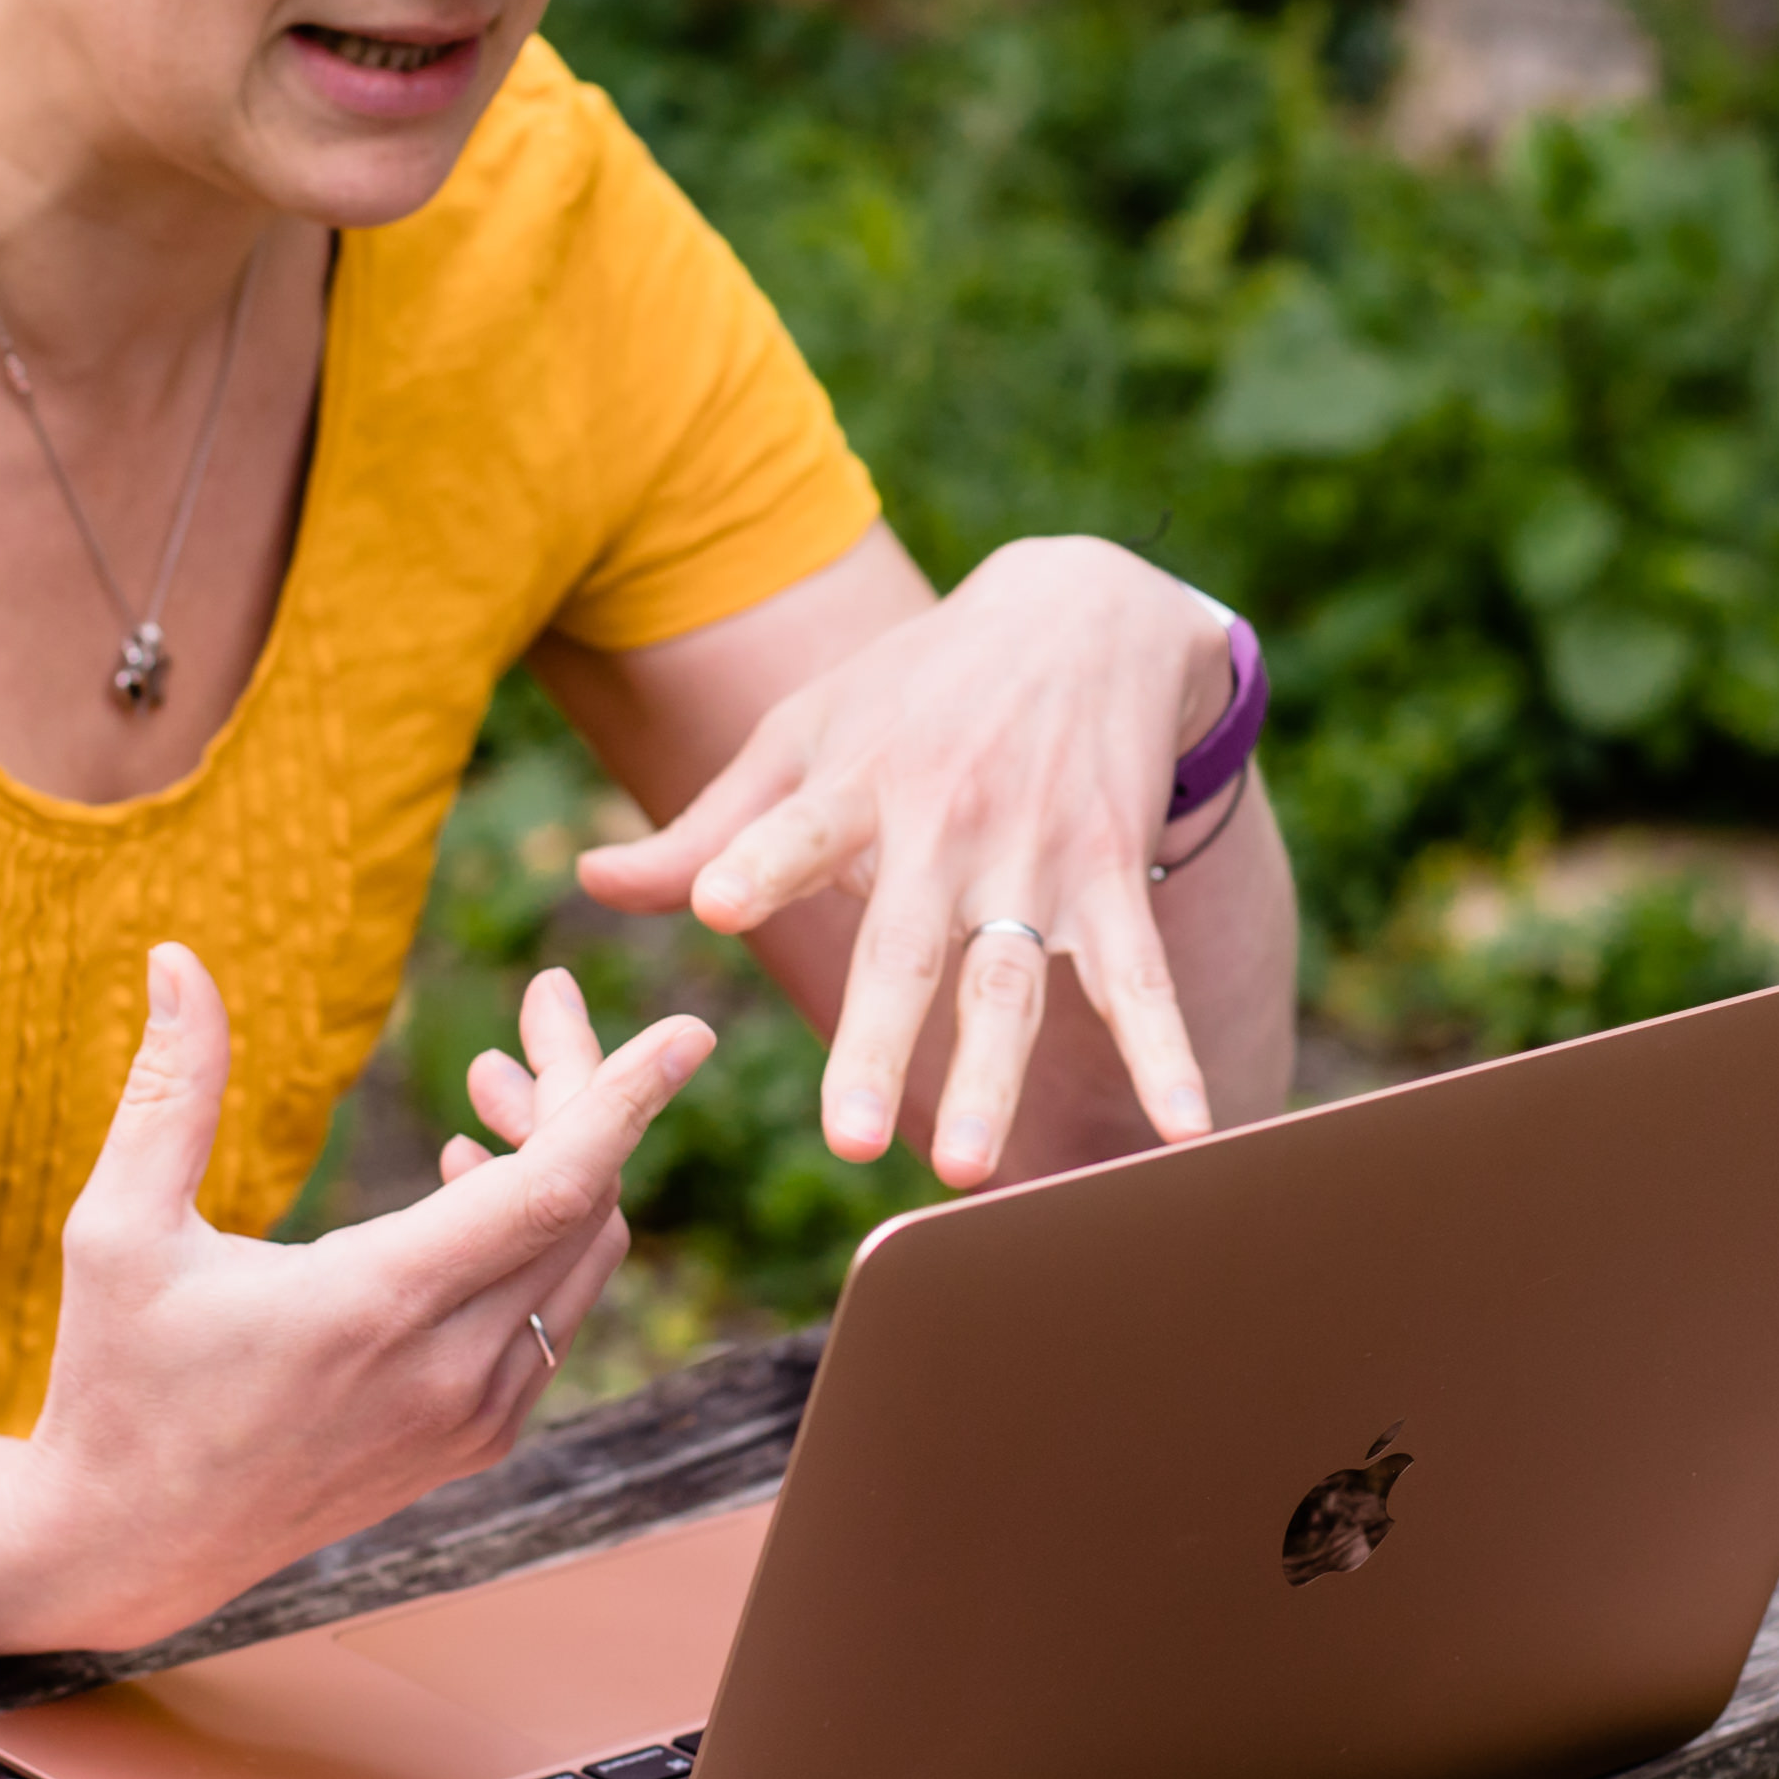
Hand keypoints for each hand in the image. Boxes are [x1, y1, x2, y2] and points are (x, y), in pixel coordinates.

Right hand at [0, 948, 701, 1656]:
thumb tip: (174, 957)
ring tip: (487, 1088)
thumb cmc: (116, 1381)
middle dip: (582, 1093)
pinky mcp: (474, 1443)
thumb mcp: (118, 1229)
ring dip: (564, 1161)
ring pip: (582, 1262)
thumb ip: (168, 1090)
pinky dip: (543, 1235)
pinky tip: (464, 1179)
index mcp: (375, 1307)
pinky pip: (553, 1313)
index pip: (554, 1191)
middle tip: (536, 1012)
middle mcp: (449, 1371)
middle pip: (585, 1207)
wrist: (131, 1548)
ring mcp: (473, 1417)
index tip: (687, 1030)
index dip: (626, 1100)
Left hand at [576, 536, 1231, 1185]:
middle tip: (846, 1139)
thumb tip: (591, 882)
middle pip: (907, 945)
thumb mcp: (807, 730)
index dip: (759, 858)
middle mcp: (948, 824)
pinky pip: (1140, 980)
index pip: (799, 825)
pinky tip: (1187, 1134)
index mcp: (858, 782)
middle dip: (877, 1040)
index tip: (714, 901)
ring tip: (966, 1168)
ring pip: (1012, 980)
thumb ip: (705, 821)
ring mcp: (1037, 857)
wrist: (1084, 610)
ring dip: (992, 1075)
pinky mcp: (1110, 878)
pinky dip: (1168, 1057)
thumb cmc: (914, 688)